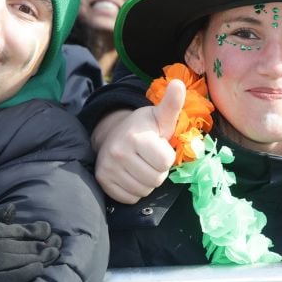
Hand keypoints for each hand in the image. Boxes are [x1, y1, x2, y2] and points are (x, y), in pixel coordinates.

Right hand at [93, 79, 185, 203]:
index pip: (166, 162)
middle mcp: (119, 153)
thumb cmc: (144, 127)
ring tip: (141, 165)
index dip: (167, 156)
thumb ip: (172, 103)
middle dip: (158, 170)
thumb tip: (178, 84)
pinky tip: (132, 175)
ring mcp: (108, 168)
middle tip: (150, 158)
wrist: (113, 134)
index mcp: (136, 137)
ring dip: (147, 181)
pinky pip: (131, 198)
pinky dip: (135, 190)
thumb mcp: (160, 116)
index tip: (159, 147)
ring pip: (144, 191)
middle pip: (156, 179)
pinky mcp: (102, 181)